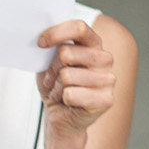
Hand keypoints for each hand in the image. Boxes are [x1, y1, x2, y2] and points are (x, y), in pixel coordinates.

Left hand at [36, 19, 115, 136]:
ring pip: (67, 75)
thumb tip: (42, 38)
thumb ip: (51, 49)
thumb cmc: (57, 89)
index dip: (57, 33)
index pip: (79, 29)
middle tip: (54, 80)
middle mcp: (105, 59)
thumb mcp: (49, 65)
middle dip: (52, 69)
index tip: (40, 42)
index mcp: (94, 46)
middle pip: (66, 53)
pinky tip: (68, 103)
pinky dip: (62, 100)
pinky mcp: (105, 99)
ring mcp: (108, 79)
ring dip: (57, 87)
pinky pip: (70, 94)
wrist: (61, 119)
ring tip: (61, 93)